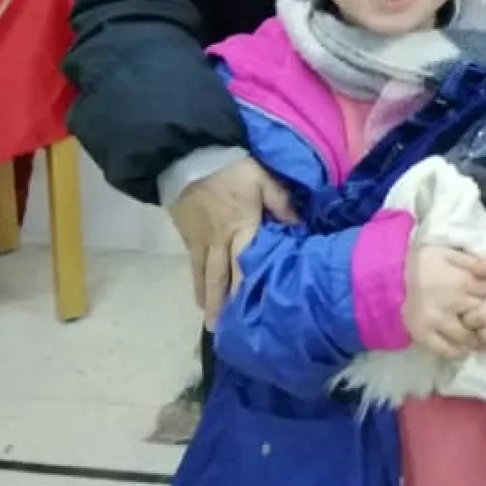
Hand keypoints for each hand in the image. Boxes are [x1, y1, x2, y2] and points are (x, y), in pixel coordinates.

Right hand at [169, 155, 297, 325]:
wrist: (186, 155)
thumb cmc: (230, 167)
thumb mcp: (263, 178)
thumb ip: (281, 203)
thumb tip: (299, 225)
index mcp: (242, 227)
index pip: (246, 265)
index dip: (247, 289)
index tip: (251, 312)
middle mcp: (219, 241)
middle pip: (220, 278)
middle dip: (220, 304)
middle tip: (220, 330)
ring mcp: (200, 240)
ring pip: (202, 274)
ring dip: (205, 297)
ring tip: (208, 319)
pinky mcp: (186, 235)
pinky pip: (192, 263)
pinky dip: (195, 280)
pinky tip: (198, 291)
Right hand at [403, 245, 485, 359]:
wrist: (395, 273)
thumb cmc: (430, 262)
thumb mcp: (454, 253)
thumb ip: (477, 262)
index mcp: (462, 280)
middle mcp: (451, 302)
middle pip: (483, 317)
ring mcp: (435, 320)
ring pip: (469, 337)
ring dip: (477, 338)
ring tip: (480, 335)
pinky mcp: (422, 334)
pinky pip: (447, 350)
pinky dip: (459, 352)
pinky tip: (464, 347)